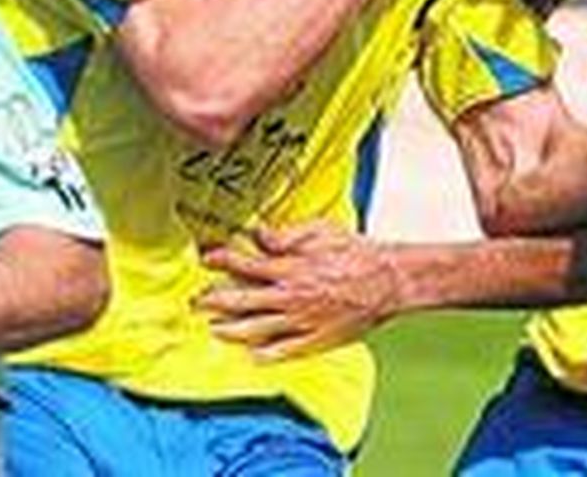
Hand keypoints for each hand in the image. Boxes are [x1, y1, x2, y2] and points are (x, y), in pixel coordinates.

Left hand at [196, 221, 402, 361]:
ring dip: (228, 330)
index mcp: (290, 269)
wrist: (389, 280)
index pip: (244, 265)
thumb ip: (286, 235)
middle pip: (240, 302)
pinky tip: (250, 353)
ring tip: (213, 329)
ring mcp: (301, 322)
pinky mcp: (315, 339)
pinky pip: (281, 351)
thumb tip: (258, 234)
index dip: (221, 260)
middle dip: (212, 300)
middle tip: (196, 300)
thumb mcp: (321, 232)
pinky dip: (262, 354)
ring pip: (253, 330)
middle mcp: (290, 297)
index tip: (206, 259)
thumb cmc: (357, 253)